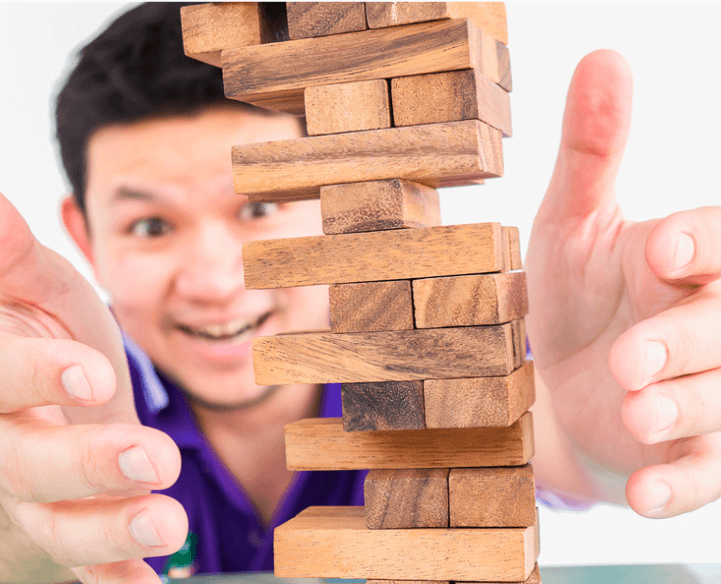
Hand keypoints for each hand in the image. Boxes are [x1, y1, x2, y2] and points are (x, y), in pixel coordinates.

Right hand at [0, 177, 186, 582]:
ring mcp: (41, 500)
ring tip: (168, 526)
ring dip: (111, 529)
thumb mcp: (41, 298)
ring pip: (60, 524)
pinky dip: (117, 579)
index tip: (90, 375)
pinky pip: (88, 569)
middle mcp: (10, 445)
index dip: (38, 376)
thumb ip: (11, 254)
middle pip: (28, 464)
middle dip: (88, 463)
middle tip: (152, 460)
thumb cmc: (52, 357)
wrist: (46, 431)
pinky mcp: (75, 539)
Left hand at [526, 50, 720, 517]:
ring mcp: (708, 392)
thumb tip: (603, 56)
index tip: (663, 246)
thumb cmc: (574, 292)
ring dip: (687, 411)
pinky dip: (680, 485)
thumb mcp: (569, 223)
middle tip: (632, 358)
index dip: (705, 242)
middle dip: (688, 341)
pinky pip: (706, 474)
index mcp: (687, 257)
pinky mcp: (694, 453)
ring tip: (636, 413)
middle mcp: (712, 321)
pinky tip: (645, 493)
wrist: (561, 375)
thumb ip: (591, 152)